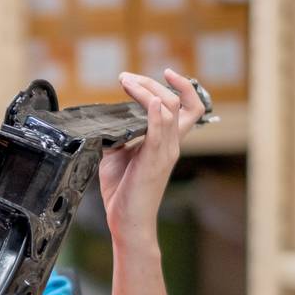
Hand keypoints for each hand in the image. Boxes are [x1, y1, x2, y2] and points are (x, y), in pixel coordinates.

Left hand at [99, 67, 205, 247]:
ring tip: (127, 82)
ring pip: (170, 110)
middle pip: (177, 102)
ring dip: (148, 91)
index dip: (180, 86)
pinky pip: (161, 131)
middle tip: (127, 78)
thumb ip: (119, 135)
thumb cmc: (124, 191)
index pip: (188, 108)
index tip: (161, 73)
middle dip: (153, 83)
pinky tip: (149, 101)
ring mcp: (165, 151)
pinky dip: (156, 112)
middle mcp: (171, 144)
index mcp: (166, 142)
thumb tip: (106, 121)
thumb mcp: (117, 155)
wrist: (127, 221)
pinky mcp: (154, 161)